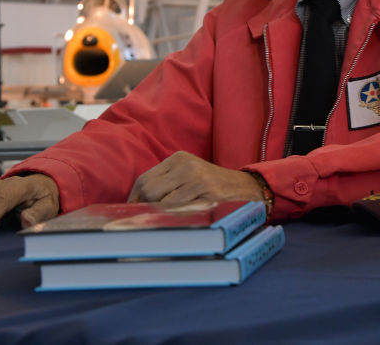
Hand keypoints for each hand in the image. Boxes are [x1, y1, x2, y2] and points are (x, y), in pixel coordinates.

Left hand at [128, 151, 263, 206]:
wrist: (248, 189)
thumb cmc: (213, 188)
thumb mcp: (188, 177)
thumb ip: (165, 186)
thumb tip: (135, 206)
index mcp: (178, 158)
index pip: (143, 180)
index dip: (134, 200)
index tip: (131, 215)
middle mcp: (186, 165)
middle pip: (149, 190)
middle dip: (147, 208)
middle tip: (153, 220)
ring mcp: (197, 178)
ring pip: (161, 202)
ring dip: (163, 215)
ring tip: (173, 219)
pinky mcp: (208, 192)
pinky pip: (180, 209)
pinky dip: (177, 218)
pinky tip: (185, 219)